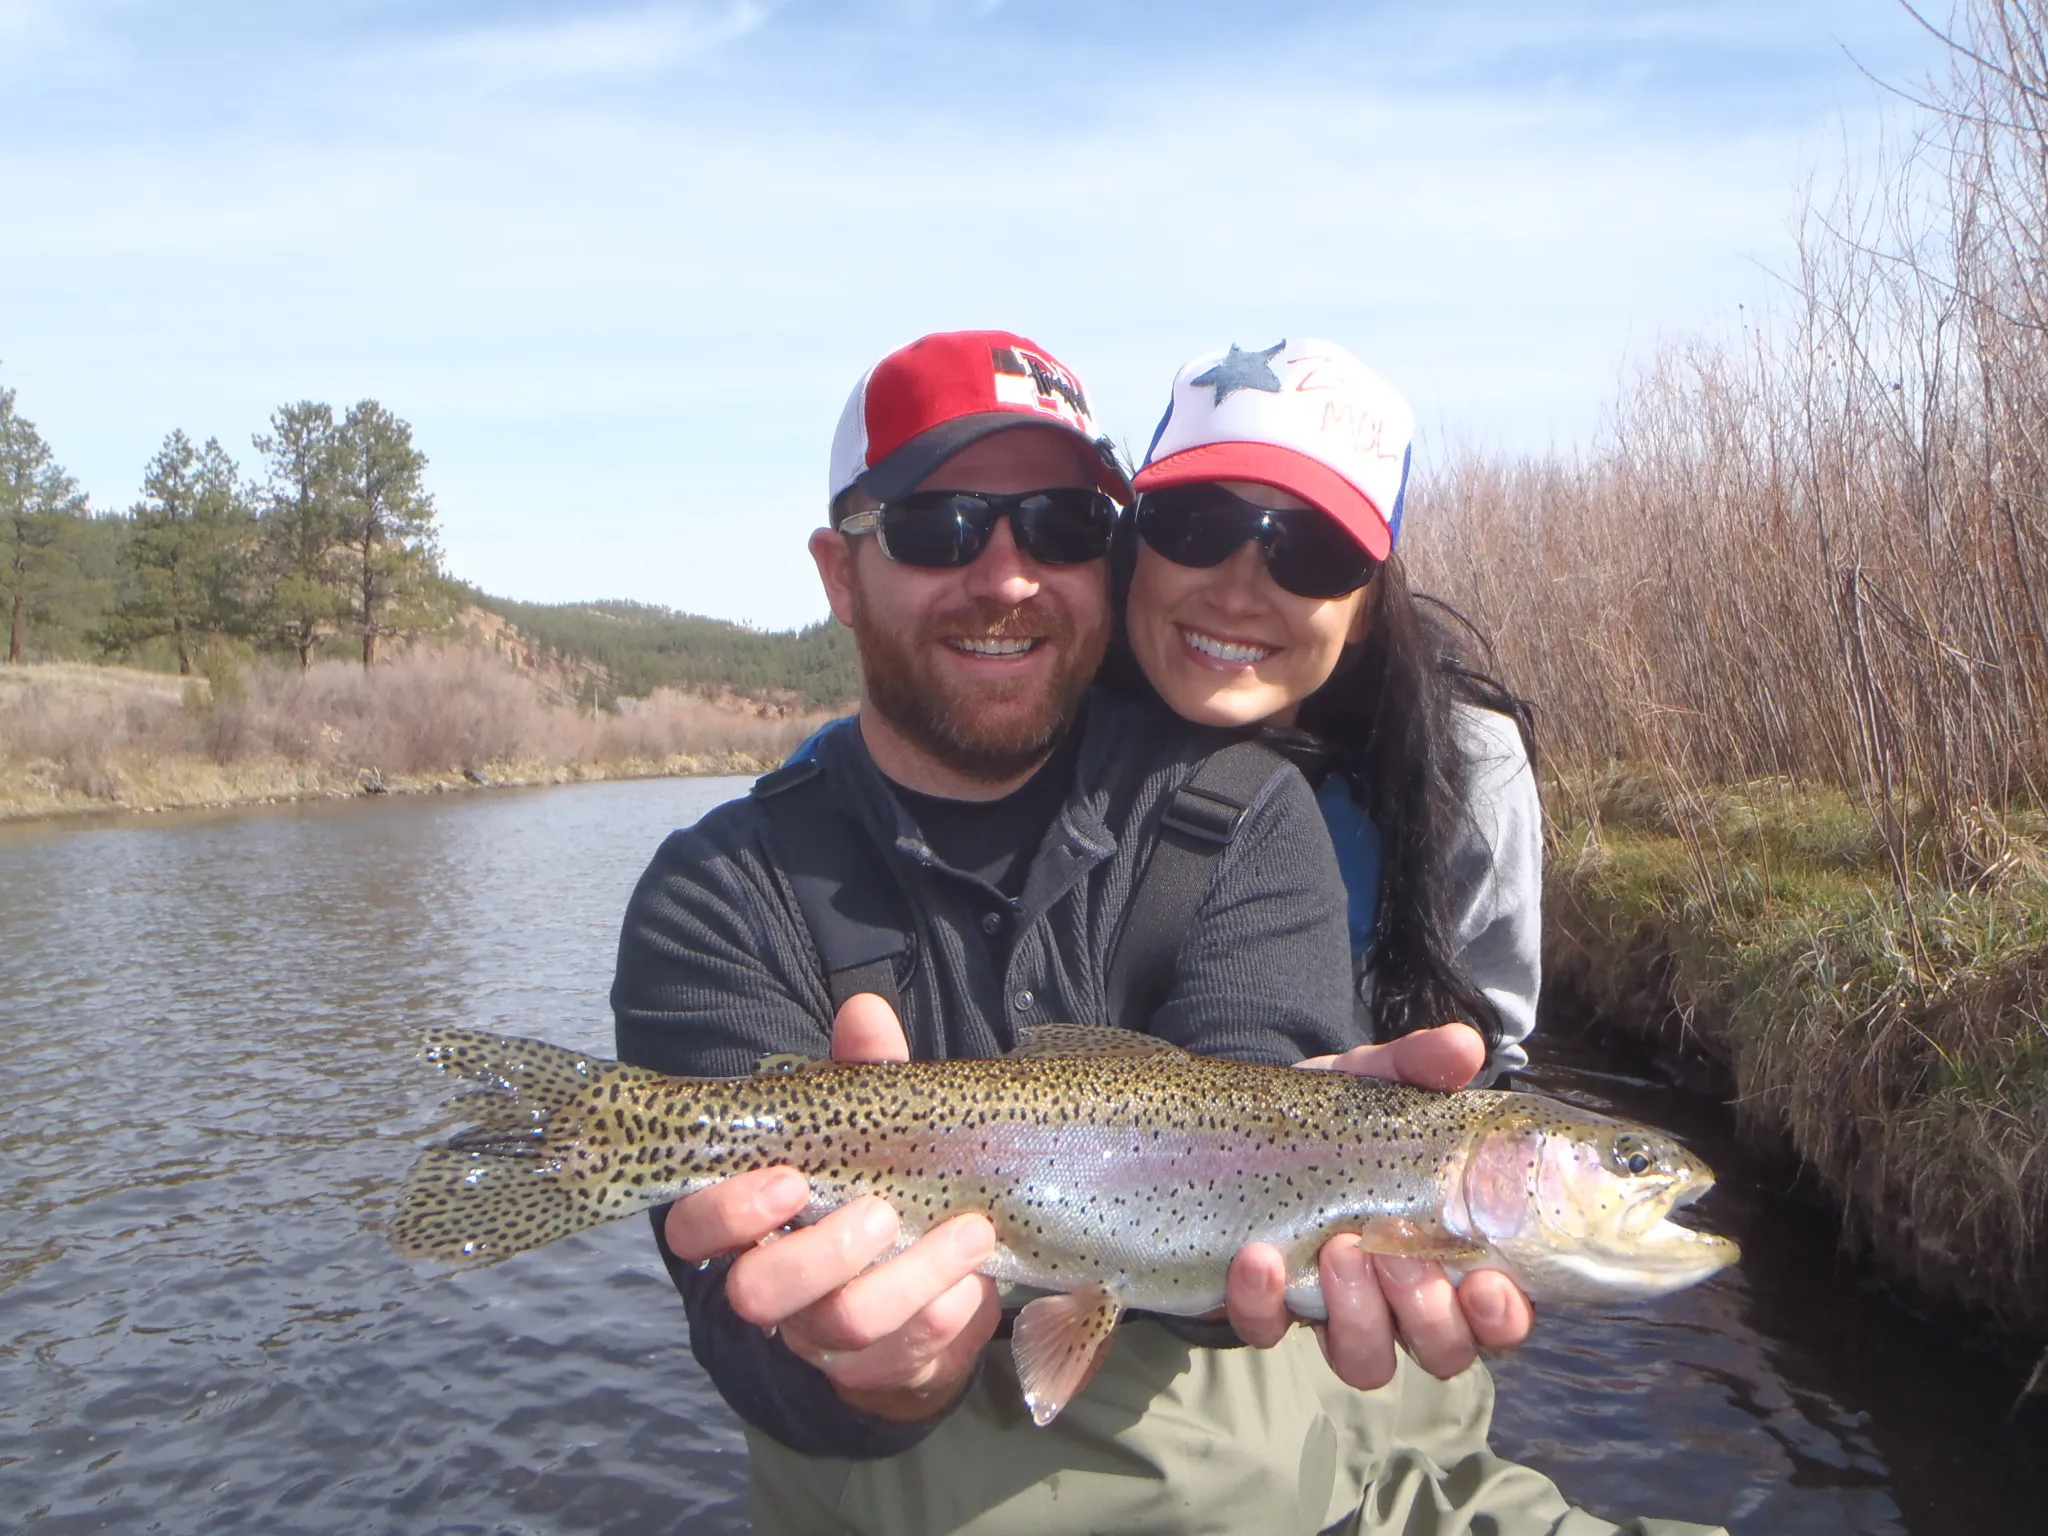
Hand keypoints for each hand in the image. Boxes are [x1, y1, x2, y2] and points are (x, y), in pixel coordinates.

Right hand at [661, 994, 1001, 1421]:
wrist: (936, 1276)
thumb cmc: (884, 1182)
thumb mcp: (875, 1124)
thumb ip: (866, 1073)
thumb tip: (864, 1009)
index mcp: (752, 1224)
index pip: (693, 1230)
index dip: (725, 1212)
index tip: (788, 1181)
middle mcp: (776, 1287)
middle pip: (757, 1294)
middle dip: (818, 1254)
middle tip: (880, 1212)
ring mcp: (824, 1336)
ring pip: (842, 1325)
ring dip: (910, 1275)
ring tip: (968, 1229)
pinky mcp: (881, 1367)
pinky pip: (907, 1350)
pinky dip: (948, 1305)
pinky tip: (977, 1268)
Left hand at [1224, 1022, 1534, 1388]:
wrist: (1243, 1124)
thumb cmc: (1335, 1115)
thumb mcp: (1375, 1083)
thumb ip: (1419, 1065)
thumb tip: (1463, 1046)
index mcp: (1450, 1253)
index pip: (1500, 1313)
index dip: (1503, 1316)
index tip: (1488, 1284)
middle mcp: (1402, 1300)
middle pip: (1443, 1349)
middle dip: (1426, 1310)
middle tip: (1395, 1251)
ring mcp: (1333, 1313)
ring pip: (1367, 1360)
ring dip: (1358, 1315)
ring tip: (1338, 1249)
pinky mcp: (1265, 1311)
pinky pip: (1268, 1331)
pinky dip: (1263, 1302)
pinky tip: (1257, 1256)